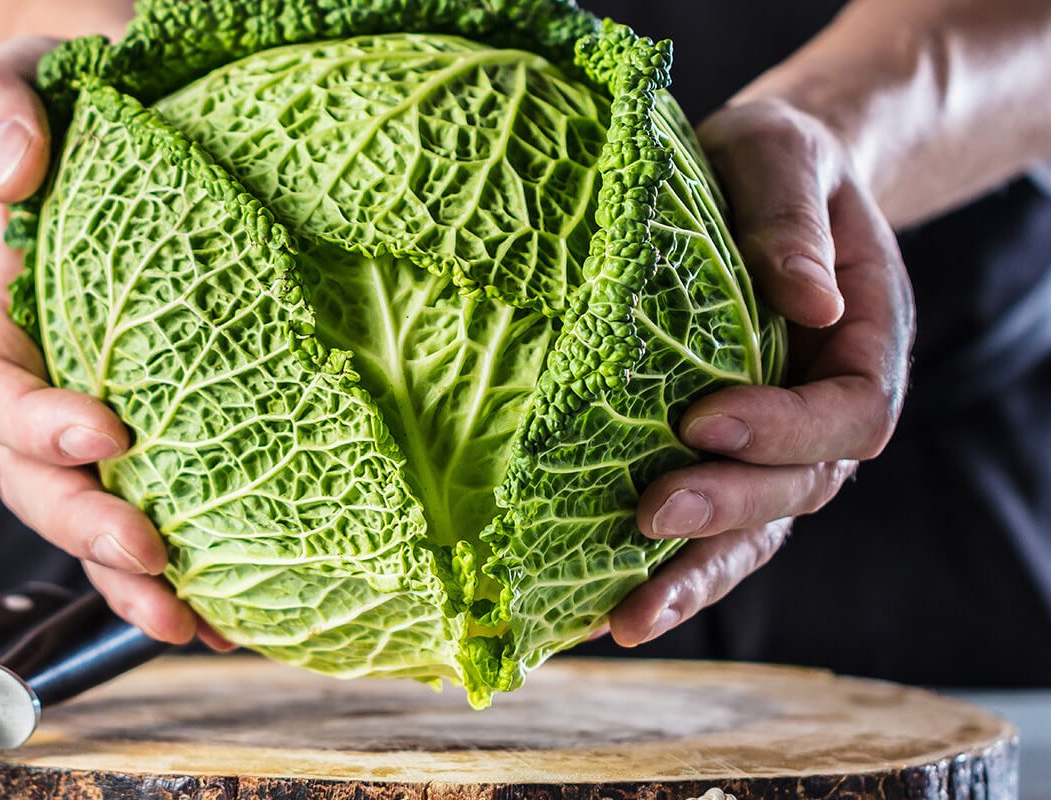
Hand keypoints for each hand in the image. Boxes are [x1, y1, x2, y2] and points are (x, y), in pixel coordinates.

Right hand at [0, 37, 232, 649]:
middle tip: (154, 557)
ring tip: (198, 624)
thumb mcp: (38, 71)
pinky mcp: (181, 422)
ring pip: (103, 515)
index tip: (105, 431)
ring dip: (139, 579)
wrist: (158, 116)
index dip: (33, 424)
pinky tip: (237, 605)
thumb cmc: (93, 96)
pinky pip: (175, 502)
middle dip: (88, 530)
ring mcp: (113, 410)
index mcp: (10, 316)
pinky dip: (197, 563)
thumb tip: (10, 166)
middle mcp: (56, 377)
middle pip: (43, 481)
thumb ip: (1, 106)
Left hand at [611, 99, 914, 645]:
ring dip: (695, 576)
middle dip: (727, 507)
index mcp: (863, 345)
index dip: (783, 428)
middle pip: (799, 488)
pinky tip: (606, 608)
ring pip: (755, 531)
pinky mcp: (722, 459)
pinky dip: (666, 571)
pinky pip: (709, 527)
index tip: (703, 419)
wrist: (756, 183)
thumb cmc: (774, 164)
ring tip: (628, 620)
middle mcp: (825, 410)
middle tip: (650, 516)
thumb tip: (808, 299)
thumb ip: (795, 221)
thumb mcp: (785, 157)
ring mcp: (775, 445)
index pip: (846, 413)